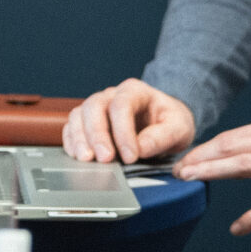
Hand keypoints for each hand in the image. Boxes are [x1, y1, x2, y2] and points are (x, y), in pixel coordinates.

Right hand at [63, 79, 196, 163]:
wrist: (164, 124)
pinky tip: (78, 157)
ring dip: (80, 139)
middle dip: (97, 135)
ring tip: (86, 160)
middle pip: (94, 107)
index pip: (122, 105)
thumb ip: (162, 137)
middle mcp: (112, 95)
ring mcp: (97, 108)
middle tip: (105, 159)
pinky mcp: (87, 123)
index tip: (131, 157)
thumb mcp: (179, 128)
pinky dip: (72, 142)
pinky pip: (72, 127)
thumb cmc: (170, 123)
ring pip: (79, 115)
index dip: (123, 132)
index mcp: (135, 91)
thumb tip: (140, 148)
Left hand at [170, 111, 250, 233]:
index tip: (185, 157)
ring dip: (212, 172)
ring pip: (242, 166)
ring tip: (189, 181)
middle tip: (174, 169)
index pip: (231, 138)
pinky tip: (236, 228)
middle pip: (229, 148)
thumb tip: (247, 150)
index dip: (205, 148)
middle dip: (198, 158)